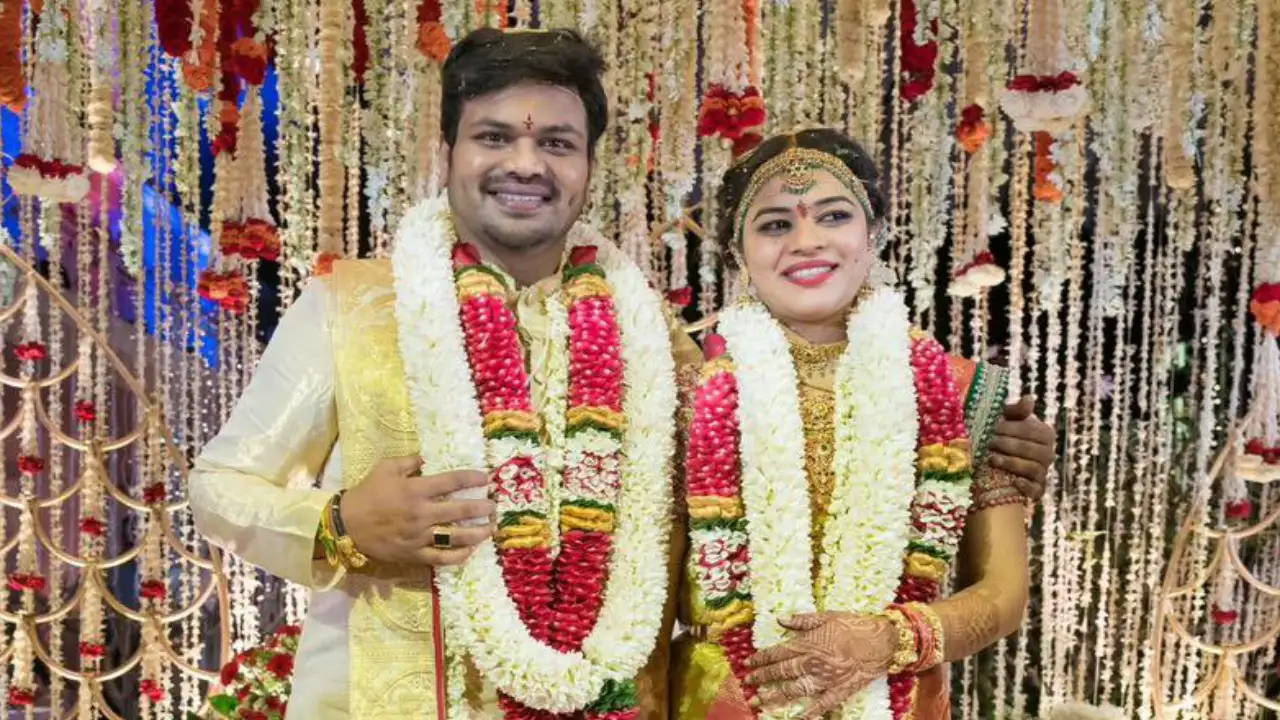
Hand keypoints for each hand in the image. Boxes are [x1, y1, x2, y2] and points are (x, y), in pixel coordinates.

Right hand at [340, 456, 494, 565]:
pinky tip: (470, 551)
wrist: (346, 526)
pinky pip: (442, 558)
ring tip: (489, 529)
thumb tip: (427, 457)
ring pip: (456, 537)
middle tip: (493, 506)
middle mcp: (421, 513)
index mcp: (415, 490)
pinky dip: (459, 556)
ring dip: (477, 533)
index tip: (486, 478)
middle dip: (482, 508)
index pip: (451, 482)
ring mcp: (419, 537)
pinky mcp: (414, 555)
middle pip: (460, 511)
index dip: (472, 478)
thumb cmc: (367, 494)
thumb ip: (409, 461)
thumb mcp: (385, 468)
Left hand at [744, 612, 896, 718]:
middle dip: (761, 679)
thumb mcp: (826, 616)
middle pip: (780, 673)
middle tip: (747, 685)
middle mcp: (812, 663)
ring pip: (793, 690)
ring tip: (758, 702)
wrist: (881, 640)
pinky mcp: (839, 691)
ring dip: (774, 696)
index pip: (776, 653)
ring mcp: (824, 679)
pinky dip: (808, 713)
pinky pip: (821, 705)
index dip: (760, 659)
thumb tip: (779, 619)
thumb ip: (801, 620)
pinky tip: (797, 719)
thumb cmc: (853, 625)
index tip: (747, 664)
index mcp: (807, 644)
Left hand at [988, 395, 1056, 501]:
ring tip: (992, 458)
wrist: (992, 460)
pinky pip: (1037, 490)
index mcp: (1045, 435)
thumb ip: (1016, 410)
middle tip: (990, 442)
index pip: (1035, 432)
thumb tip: (1029, 398)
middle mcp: (1047, 454)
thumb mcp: (1006, 420)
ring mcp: (1042, 473)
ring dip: (1012, 463)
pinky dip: (1026, 486)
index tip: (994, 428)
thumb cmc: (1001, 435)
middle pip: (1035, 451)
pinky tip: (1013, 481)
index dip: (1014, 430)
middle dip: (1010, 446)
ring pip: (1034, 469)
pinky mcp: (1036, 490)